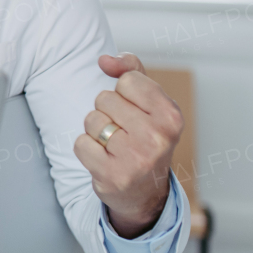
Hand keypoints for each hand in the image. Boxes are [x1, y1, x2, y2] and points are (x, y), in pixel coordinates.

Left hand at [73, 53, 182, 238]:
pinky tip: (104, 158)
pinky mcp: (112, 175)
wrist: (145, 191)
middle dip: (108, 112)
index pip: (127, 80)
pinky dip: (86, 149)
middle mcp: (158, 137)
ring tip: (114, 145)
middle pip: (105, 98)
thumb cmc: (145, 136)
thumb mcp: (149, 101)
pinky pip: (81, 143)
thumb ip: (130, 69)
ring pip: (91, 120)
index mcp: (171, 115)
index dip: (124, 93)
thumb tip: (104, 60)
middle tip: (124, 132)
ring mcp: (136, 158)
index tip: (135, 112)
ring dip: (96, 130)